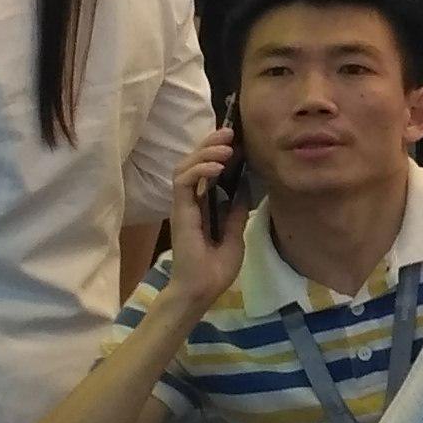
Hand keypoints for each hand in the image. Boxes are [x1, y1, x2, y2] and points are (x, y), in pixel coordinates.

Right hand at [164, 131, 248, 307]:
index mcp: (203, 205)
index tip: (237, 140)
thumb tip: (244, 190)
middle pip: (194, 161)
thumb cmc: (216, 268)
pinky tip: (216, 168)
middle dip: (211, 143)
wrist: (202, 289)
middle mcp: (191, 201)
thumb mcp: (235, 235)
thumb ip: (235, 212)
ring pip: (184, 166)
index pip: (206, 169)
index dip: (217, 151)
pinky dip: (198, 170)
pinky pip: (183, 182)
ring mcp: (183, 205)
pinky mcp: (178, 211)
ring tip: (226, 149)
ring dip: (205, 153)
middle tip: (230, 133)